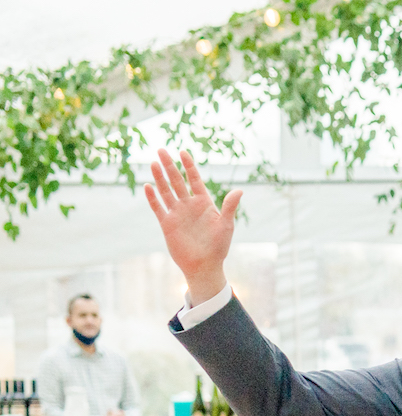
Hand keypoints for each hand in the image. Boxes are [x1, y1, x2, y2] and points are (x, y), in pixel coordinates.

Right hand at [144, 148, 241, 304]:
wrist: (204, 265)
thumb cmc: (218, 246)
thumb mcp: (226, 225)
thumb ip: (230, 207)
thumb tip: (239, 190)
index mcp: (204, 203)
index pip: (195, 179)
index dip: (189, 166)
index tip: (183, 152)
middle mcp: (189, 205)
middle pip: (177, 181)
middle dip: (170, 166)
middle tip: (161, 150)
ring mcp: (177, 213)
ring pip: (166, 191)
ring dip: (159, 178)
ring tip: (154, 163)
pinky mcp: (167, 224)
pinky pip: (158, 208)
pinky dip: (152, 198)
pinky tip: (147, 186)